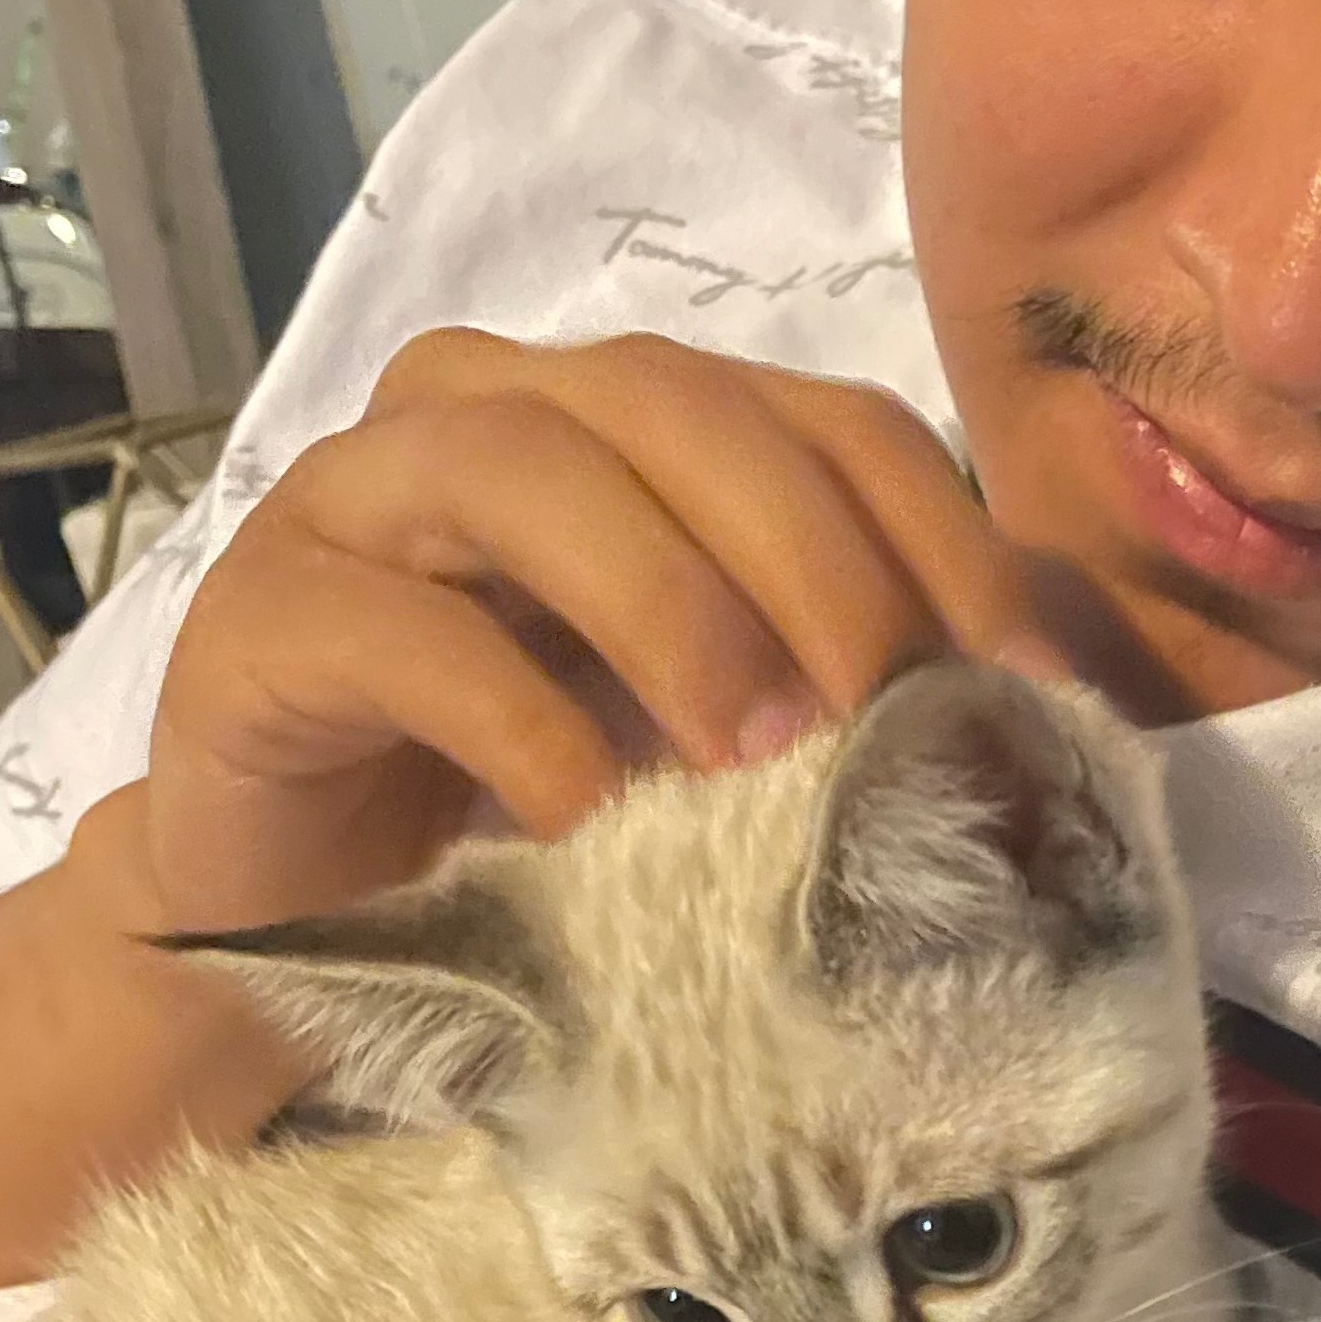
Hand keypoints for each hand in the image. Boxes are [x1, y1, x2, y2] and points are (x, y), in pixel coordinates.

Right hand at [124, 329, 1053, 935]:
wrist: (309, 914)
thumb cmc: (547, 798)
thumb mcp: (733, 718)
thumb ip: (860, 671)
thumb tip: (1061, 696)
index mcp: (634, 413)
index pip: (824, 415)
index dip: (938, 530)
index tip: (1026, 678)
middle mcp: (493, 407)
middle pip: (680, 410)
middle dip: (812, 556)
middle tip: (880, 715)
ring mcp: (358, 494)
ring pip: (527, 471)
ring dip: (670, 608)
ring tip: (754, 756)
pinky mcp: (258, 615)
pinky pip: (397, 628)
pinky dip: (515, 714)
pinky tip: (592, 814)